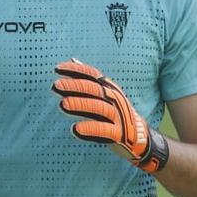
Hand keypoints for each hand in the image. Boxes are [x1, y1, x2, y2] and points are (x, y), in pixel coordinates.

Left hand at [52, 59, 168, 172]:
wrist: (140, 135)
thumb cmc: (116, 112)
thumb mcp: (105, 91)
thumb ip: (88, 78)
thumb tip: (72, 60)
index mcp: (109, 88)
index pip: (92, 74)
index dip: (75, 70)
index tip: (57, 69)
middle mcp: (114, 99)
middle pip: (93, 90)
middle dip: (74, 86)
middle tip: (56, 86)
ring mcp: (117, 115)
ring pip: (98, 108)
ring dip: (80, 105)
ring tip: (63, 104)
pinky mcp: (118, 133)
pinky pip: (104, 130)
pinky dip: (90, 129)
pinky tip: (75, 129)